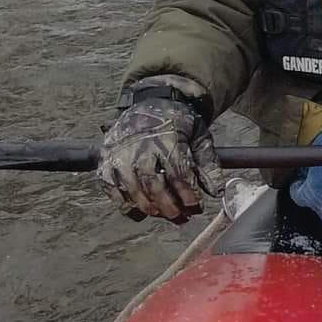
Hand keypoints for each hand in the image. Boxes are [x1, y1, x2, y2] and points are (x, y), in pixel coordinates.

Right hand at [96, 81, 223, 222]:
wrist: (150, 104)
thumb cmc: (178, 123)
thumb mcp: (199, 137)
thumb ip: (208, 164)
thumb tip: (216, 192)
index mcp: (167, 139)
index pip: (178, 174)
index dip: (187, 195)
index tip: (196, 207)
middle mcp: (141, 147)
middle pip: (154, 186)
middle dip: (169, 207)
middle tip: (180, 217)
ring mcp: (120, 155)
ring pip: (133, 190)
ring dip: (149, 208)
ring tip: (163, 214)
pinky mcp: (106, 160)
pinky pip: (111, 188)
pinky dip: (124, 203)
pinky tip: (138, 210)